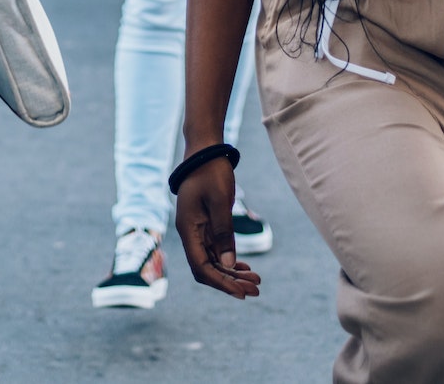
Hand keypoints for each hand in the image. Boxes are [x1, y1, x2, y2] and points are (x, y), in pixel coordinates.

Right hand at [174, 156, 259, 299]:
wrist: (206, 151)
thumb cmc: (211, 172)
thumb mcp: (220, 201)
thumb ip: (224, 232)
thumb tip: (229, 263)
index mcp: (187, 229)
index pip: (201, 267)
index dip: (221, 282)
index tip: (241, 293)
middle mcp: (190, 234)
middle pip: (207, 268)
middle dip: (230, 282)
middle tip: (255, 290)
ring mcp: (198, 230)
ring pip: (214, 261)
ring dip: (233, 273)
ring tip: (256, 282)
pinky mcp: (207, 225)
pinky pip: (217, 250)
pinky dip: (231, 261)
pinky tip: (245, 268)